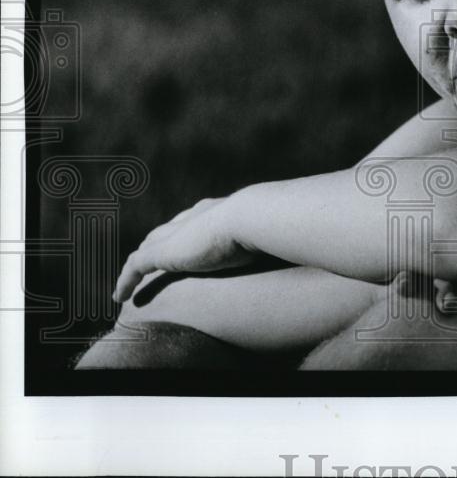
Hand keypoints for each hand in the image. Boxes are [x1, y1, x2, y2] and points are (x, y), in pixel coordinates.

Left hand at [113, 197, 256, 302]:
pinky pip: (136, 266)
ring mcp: (177, 233)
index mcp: (216, 211)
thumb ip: (268, 239)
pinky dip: (126, 280)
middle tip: (152, 261)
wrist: (250, 217)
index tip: (187, 245)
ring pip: (148, 247)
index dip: (186, 233)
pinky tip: (120, 296)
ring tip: (131, 282)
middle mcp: (193, 217)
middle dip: (158, 244)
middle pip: (166, 231)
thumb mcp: (268, 234)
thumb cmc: (266, 226)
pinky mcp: (164, 251)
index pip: (194, 222)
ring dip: (139, 265)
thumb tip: (286, 247)